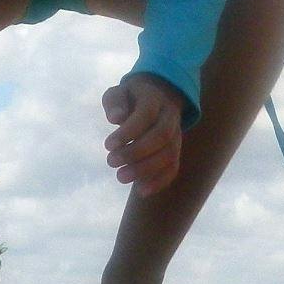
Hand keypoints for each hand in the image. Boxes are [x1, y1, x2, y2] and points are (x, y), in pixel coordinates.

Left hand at [103, 74, 183, 196]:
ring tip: (121, 177)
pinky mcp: (176, 150)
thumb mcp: (118, 92)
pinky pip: (174, 167)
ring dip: (146, 170)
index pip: (146, 115)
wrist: (159, 97)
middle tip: (111, 162)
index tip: (108, 145)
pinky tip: (141, 191)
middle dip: (135, 153)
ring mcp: (176, 134)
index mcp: (154, 99)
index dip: (128, 132)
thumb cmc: (131, 98)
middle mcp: (170, 117)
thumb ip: (115, 103)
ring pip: (170, 154)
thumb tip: (116, 119)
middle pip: (161, 136)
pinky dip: (160, 181)